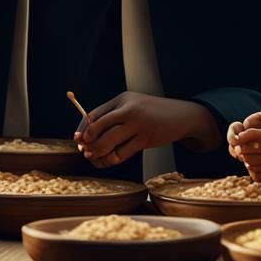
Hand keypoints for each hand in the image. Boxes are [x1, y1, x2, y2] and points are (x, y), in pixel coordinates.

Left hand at [75, 93, 219, 168]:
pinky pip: (122, 153)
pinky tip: (107, 162)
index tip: (78, 139)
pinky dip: (111, 160)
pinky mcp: (147, 139)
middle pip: (98, 128)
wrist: (182, 115)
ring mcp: (138, 124)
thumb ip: (113, 115)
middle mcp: (128, 109)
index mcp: (122, 99)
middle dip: (87, 142)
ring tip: (93, 158)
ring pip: (108, 142)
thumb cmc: (152, 112)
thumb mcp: (133, 105)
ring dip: (97, 153)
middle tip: (84, 151)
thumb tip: (88, 134)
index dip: (82, 128)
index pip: (94, 114)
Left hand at [227, 104, 260, 191]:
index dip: (243, 135)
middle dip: (243, 147)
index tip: (244, 135)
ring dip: (247, 159)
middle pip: (245, 150)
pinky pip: (257, 175)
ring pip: (249, 163)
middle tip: (246, 145)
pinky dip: (253, 170)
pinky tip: (259, 165)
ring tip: (252, 154)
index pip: (247, 135)